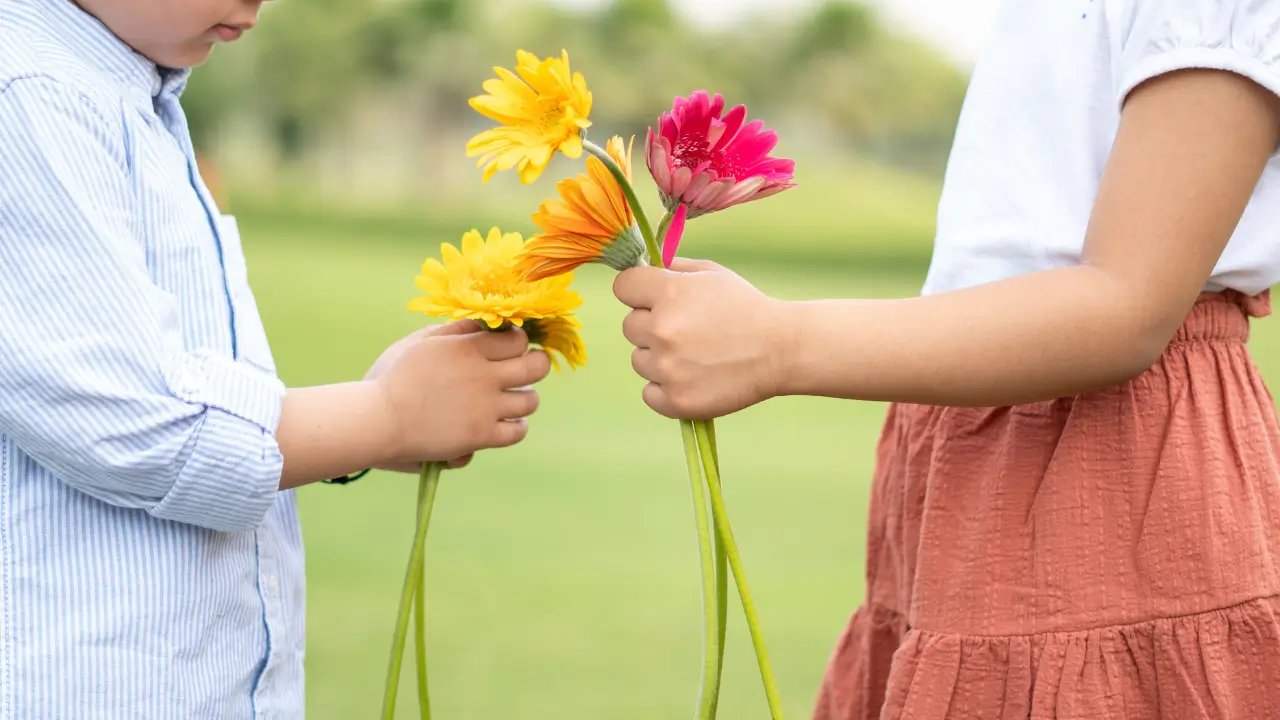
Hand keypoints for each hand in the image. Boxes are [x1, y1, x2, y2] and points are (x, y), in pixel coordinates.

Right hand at [368, 321, 550, 470]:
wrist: (377, 420)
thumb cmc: (391, 378)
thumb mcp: (421, 342)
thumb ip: (455, 331)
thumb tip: (484, 324)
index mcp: (468, 348)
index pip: (518, 339)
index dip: (518, 342)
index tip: (510, 347)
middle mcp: (483, 376)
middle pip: (536, 367)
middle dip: (535, 365)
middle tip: (525, 369)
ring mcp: (485, 407)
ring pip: (531, 401)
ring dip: (523, 399)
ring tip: (510, 398)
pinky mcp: (481, 436)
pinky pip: (518, 431)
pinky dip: (514, 427)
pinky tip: (504, 422)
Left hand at [613, 259, 788, 418]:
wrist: (781, 350)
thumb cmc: (746, 308)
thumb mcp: (712, 274)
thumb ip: (673, 267)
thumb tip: (642, 268)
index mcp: (669, 293)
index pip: (623, 286)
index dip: (638, 291)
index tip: (654, 298)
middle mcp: (662, 329)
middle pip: (630, 326)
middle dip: (652, 326)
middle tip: (688, 330)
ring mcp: (667, 368)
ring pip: (639, 360)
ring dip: (660, 358)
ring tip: (696, 355)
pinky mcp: (676, 400)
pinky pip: (649, 393)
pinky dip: (666, 389)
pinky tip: (692, 378)